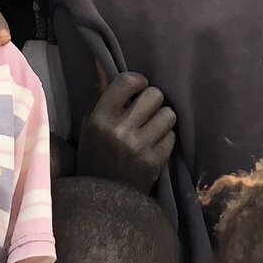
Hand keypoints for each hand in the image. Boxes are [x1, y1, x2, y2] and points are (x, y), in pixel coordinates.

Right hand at [76, 71, 175, 190]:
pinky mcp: (155, 162)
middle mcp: (119, 130)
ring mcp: (139, 147)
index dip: (138, 81)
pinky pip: (172, 136)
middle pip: (154, 95)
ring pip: (168, 114)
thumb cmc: (95, 154)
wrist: (102, 199)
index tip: (138, 89)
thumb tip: (103, 64)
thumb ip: (101, 96)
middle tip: (146, 111)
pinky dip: (166, 139)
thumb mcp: (90, 125)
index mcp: (100, 118)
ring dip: (162, 119)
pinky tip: (154, 145)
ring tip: (152, 128)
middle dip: (153, 101)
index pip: (127, 81)